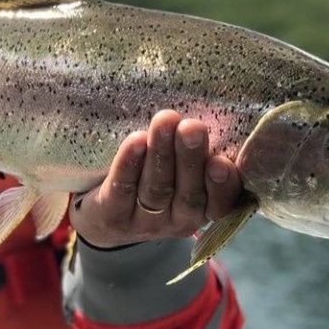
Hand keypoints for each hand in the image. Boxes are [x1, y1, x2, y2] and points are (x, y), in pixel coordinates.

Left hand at [69, 110, 243, 247]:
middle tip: (192, 128)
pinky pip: (123, 189)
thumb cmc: (156, 174)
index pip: (222, 202)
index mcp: (205, 208)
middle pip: (189, 194)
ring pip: (157, 189)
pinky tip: (135, 141)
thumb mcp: (184, 168)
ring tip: (164, 121)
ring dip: (162, 154)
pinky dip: (129, 164)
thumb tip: (214, 105)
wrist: (104, 212)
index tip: (221, 162)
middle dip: (191, 159)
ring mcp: (146, 223)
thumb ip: (200, 147)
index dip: (224, 185)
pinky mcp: (114, 217)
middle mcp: (180, 220)